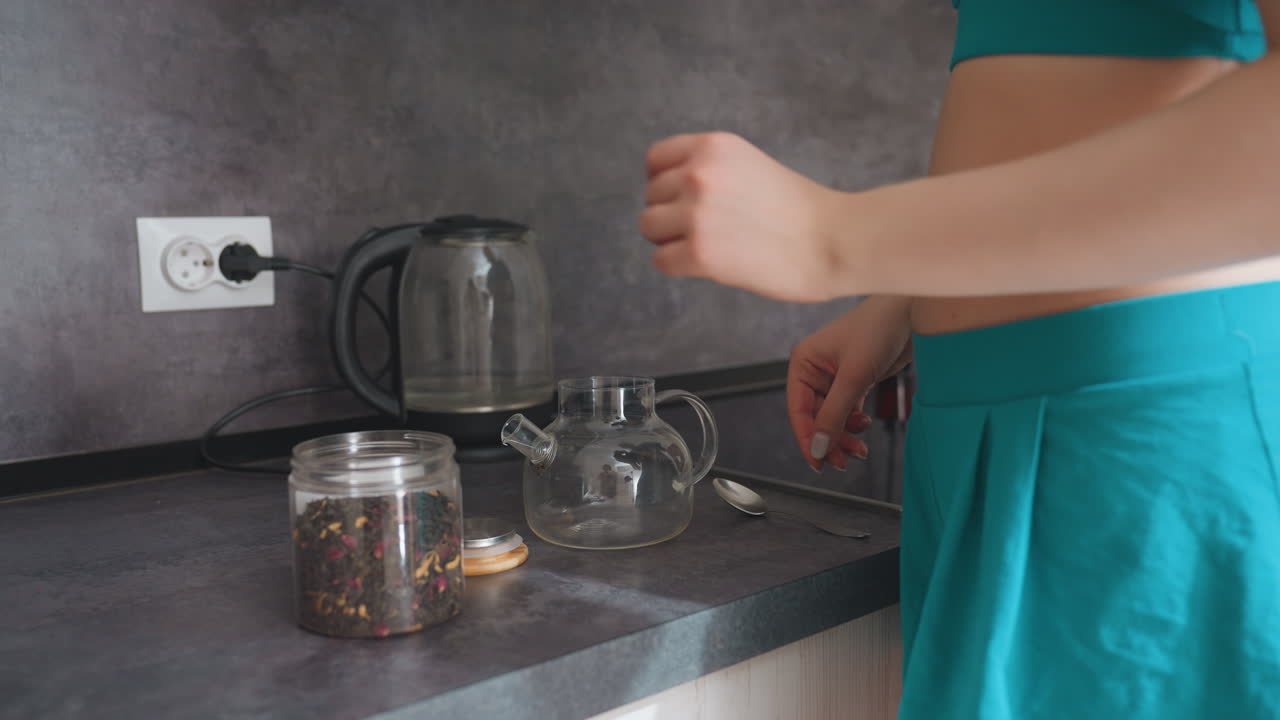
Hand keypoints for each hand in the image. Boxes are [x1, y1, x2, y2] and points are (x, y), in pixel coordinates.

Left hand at [640, 132, 843, 302]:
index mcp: (713, 147)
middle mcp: (699, 174)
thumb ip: (710, 171)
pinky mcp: (699, 252)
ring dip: (671, 241)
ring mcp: (697, 213)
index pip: (654, 160)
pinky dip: (679, 267)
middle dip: (671, 215)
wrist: (834, 240)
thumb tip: (667, 194)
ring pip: (649, 228)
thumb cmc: (799, 210)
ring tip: (708, 246)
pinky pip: (661, 261)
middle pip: (650, 198)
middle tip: (709, 230)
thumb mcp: (749, 166)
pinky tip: (710, 265)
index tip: (683, 200)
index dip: (663, 183)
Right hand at [787, 296, 912, 471]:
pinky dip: (854, 424)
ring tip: (859, 450)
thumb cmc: (878, 329)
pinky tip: (864, 428)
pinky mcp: (854, 381)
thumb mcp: (854, 376)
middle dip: (829, 439)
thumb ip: (835, 415)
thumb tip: (819, 448)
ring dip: (843, 435)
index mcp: (803, 362)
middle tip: (842, 461)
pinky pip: (847, 411)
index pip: (798, 409)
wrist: (911, 312)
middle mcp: (815, 369)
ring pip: (832, 417)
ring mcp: (834, 376)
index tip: (818, 462)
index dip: (807, 438)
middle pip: (815, 417)